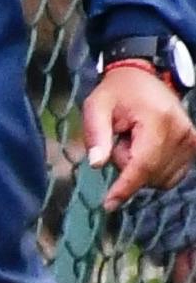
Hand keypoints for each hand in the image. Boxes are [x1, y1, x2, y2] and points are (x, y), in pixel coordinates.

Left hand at [82, 59, 195, 205]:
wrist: (142, 77)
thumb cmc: (116, 93)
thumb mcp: (96, 107)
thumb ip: (95, 135)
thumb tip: (96, 164)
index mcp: (158, 120)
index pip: (143, 164)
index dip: (125, 187)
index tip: (109, 205)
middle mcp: (181, 131)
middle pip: (150, 174)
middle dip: (127, 166)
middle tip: (120, 139)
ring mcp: (191, 139)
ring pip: (160, 178)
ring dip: (141, 169)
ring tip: (134, 141)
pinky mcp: (194, 145)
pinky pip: (172, 175)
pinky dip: (154, 170)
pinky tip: (146, 149)